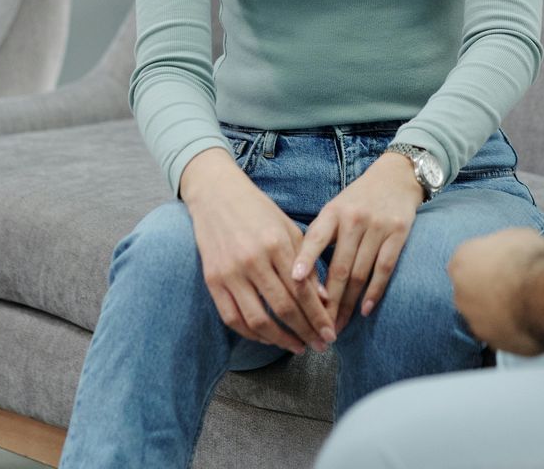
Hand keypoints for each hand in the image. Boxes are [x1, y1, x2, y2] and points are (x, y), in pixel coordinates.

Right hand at [181, 147, 335, 353]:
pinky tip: (268, 338)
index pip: (302, 290)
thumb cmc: (258, 211)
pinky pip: (233, 318)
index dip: (318, 317)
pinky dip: (252, 334)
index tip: (331, 334)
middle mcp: (253, 260)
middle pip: (283, 308)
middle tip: (320, 346)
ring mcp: (230, 272)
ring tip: (297, 347)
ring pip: (258, 320)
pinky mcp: (212, 281)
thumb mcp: (288, 228)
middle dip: (306, 332)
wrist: (216, 195)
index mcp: (276, 244)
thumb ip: (306, 263)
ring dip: (280, 340)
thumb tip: (322, 299)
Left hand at [290, 150, 422, 331]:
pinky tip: (364, 309)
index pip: (316, 238)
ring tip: (338, 325)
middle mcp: (354, 219)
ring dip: (349, 304)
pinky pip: (384, 268)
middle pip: (339, 267)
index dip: (305, 260)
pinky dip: (374, 292)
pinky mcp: (399, 233)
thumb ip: (320, 236)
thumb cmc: (358, 199)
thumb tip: (298, 274)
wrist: (396, 176)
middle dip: (329, 301)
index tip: (293, 282)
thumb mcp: (335, 208)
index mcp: (333, 212)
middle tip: (318, 326)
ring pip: (360, 273)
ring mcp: (378, 226)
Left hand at [448, 228, 543, 355]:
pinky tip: (526, 322)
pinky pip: (499, 333)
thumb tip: (509, 252)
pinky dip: (509, 328)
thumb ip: (502, 248)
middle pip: (470, 291)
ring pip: (482, 316)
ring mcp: (474, 320)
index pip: (466, 262)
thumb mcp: (516, 236)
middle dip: (487, 289)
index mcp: (462, 261)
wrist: (543, 295)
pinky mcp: (491, 341)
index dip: (487, 264)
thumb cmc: (530, 260)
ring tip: (522, 306)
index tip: (503, 265)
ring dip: (496, 312)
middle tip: (512, 286)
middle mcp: (460, 293)